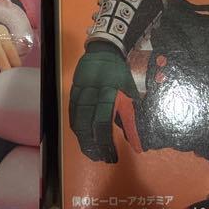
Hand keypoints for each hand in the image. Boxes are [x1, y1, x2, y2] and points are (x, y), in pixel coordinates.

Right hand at [68, 43, 137, 162]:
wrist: (103, 49)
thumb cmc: (120, 72)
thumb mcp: (130, 92)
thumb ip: (131, 117)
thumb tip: (137, 143)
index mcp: (108, 91)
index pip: (104, 122)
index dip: (107, 142)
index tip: (113, 157)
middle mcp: (92, 92)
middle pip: (88, 124)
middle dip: (94, 145)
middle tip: (103, 159)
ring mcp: (80, 91)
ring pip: (77, 121)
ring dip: (84, 140)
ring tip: (92, 154)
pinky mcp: (73, 90)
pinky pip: (71, 113)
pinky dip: (76, 128)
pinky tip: (82, 138)